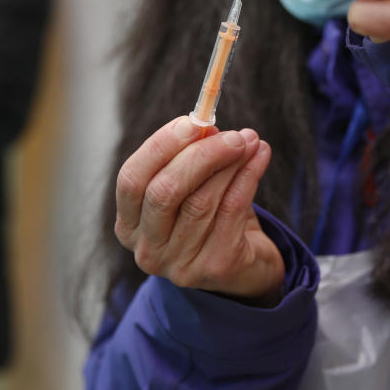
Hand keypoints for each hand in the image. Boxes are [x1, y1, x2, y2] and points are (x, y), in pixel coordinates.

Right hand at [114, 116, 281, 303]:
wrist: (246, 266)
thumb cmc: (211, 217)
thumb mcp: (192, 187)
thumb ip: (191, 158)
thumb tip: (206, 128)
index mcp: (129, 225)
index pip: (131, 179)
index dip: (160, 147)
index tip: (191, 122)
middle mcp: (147, 249)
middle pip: (164, 192)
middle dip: (200, 155)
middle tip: (232, 135)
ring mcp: (179, 264)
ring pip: (202, 200)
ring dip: (231, 163)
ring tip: (250, 141)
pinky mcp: (215, 268)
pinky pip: (232, 210)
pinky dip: (249, 176)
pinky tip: (261, 156)